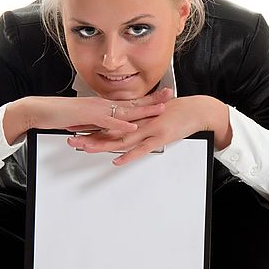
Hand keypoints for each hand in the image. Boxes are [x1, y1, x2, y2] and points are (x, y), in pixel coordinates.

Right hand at [3, 88, 171, 143]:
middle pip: (132, 102)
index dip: (146, 98)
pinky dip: (121, 124)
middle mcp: (101, 104)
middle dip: (152, 99)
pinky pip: (107, 121)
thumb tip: (109, 129)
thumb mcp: (84, 120)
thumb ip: (98, 123)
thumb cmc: (58, 114)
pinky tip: (132, 127)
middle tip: (170, 96)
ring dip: (143, 110)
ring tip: (160, 110)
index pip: (129, 101)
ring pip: (124, 110)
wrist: (39, 110)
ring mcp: (95, 109)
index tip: (161, 95)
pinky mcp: (87, 116)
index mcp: (102, 104)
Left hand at [66, 95, 231, 164]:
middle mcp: (139, 121)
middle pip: (109, 130)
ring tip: (86, 149)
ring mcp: (148, 129)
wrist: (197, 109)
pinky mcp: (160, 137)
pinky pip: (142, 148)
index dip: (90, 123)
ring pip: (121, 138)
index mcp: (136, 116)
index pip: (108, 120)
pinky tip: (117, 159)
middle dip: (89, 134)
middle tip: (71, 138)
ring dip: (102, 144)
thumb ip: (139, 121)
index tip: (74, 126)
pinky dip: (129, 154)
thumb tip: (126, 127)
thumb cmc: (178, 112)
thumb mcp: (154, 115)